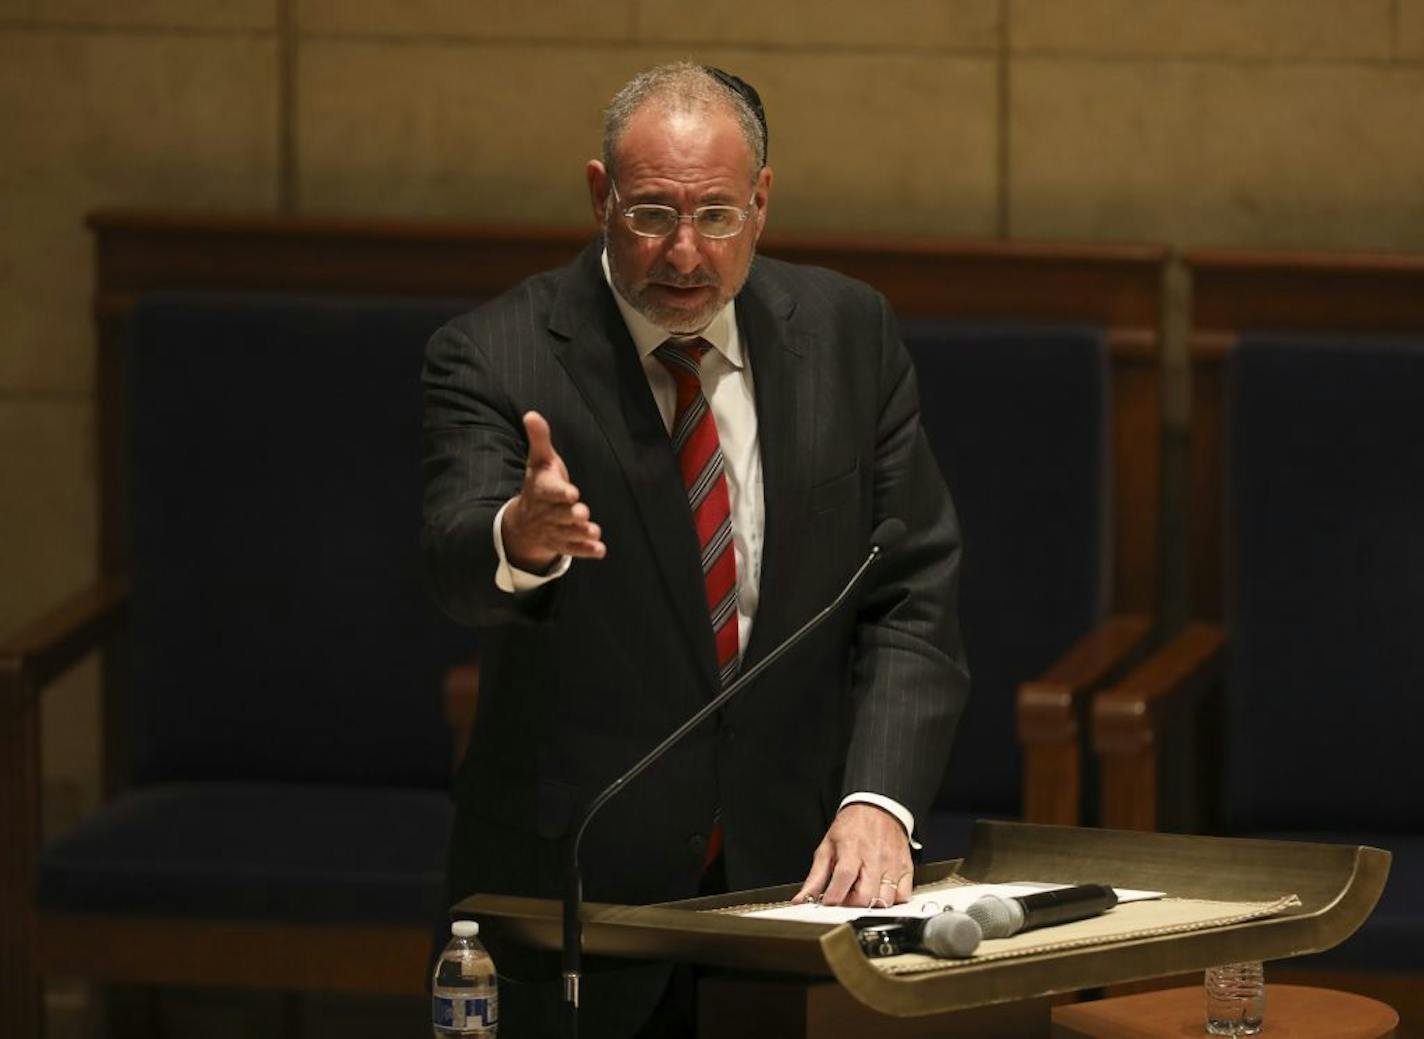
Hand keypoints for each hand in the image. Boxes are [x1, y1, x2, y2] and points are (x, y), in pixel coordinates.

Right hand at [501, 411, 605, 571]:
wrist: (524, 523)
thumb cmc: (539, 484)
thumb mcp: (539, 461)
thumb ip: (539, 439)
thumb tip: (531, 414)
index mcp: (542, 490)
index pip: (549, 491)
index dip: (560, 492)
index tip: (572, 493)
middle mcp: (547, 512)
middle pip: (558, 514)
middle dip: (570, 515)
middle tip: (582, 513)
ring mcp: (554, 530)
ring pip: (567, 533)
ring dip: (580, 534)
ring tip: (594, 532)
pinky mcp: (562, 544)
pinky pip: (573, 549)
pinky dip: (585, 551)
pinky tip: (600, 550)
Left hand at [792, 803, 913, 907]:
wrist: (877, 806)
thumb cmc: (852, 826)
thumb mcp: (827, 847)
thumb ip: (815, 877)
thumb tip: (803, 899)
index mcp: (851, 850)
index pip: (843, 879)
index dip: (834, 898)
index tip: (828, 904)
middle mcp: (874, 858)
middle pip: (865, 895)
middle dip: (852, 906)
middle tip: (846, 900)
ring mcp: (892, 863)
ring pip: (885, 900)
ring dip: (872, 905)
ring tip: (863, 895)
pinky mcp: (906, 867)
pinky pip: (903, 895)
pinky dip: (892, 900)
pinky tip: (881, 893)